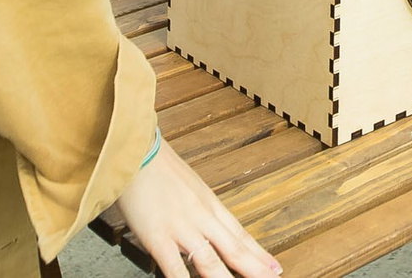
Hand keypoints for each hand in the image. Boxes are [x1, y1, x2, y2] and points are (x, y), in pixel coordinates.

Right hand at [115, 142, 278, 277]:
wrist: (137, 146)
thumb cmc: (157, 163)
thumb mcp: (188, 184)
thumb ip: (198, 206)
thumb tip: (205, 224)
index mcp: (209, 203)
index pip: (240, 234)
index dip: (258, 254)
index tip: (274, 268)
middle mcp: (202, 217)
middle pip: (234, 249)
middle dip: (255, 269)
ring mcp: (182, 228)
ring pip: (212, 263)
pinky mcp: (158, 237)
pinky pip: (175, 269)